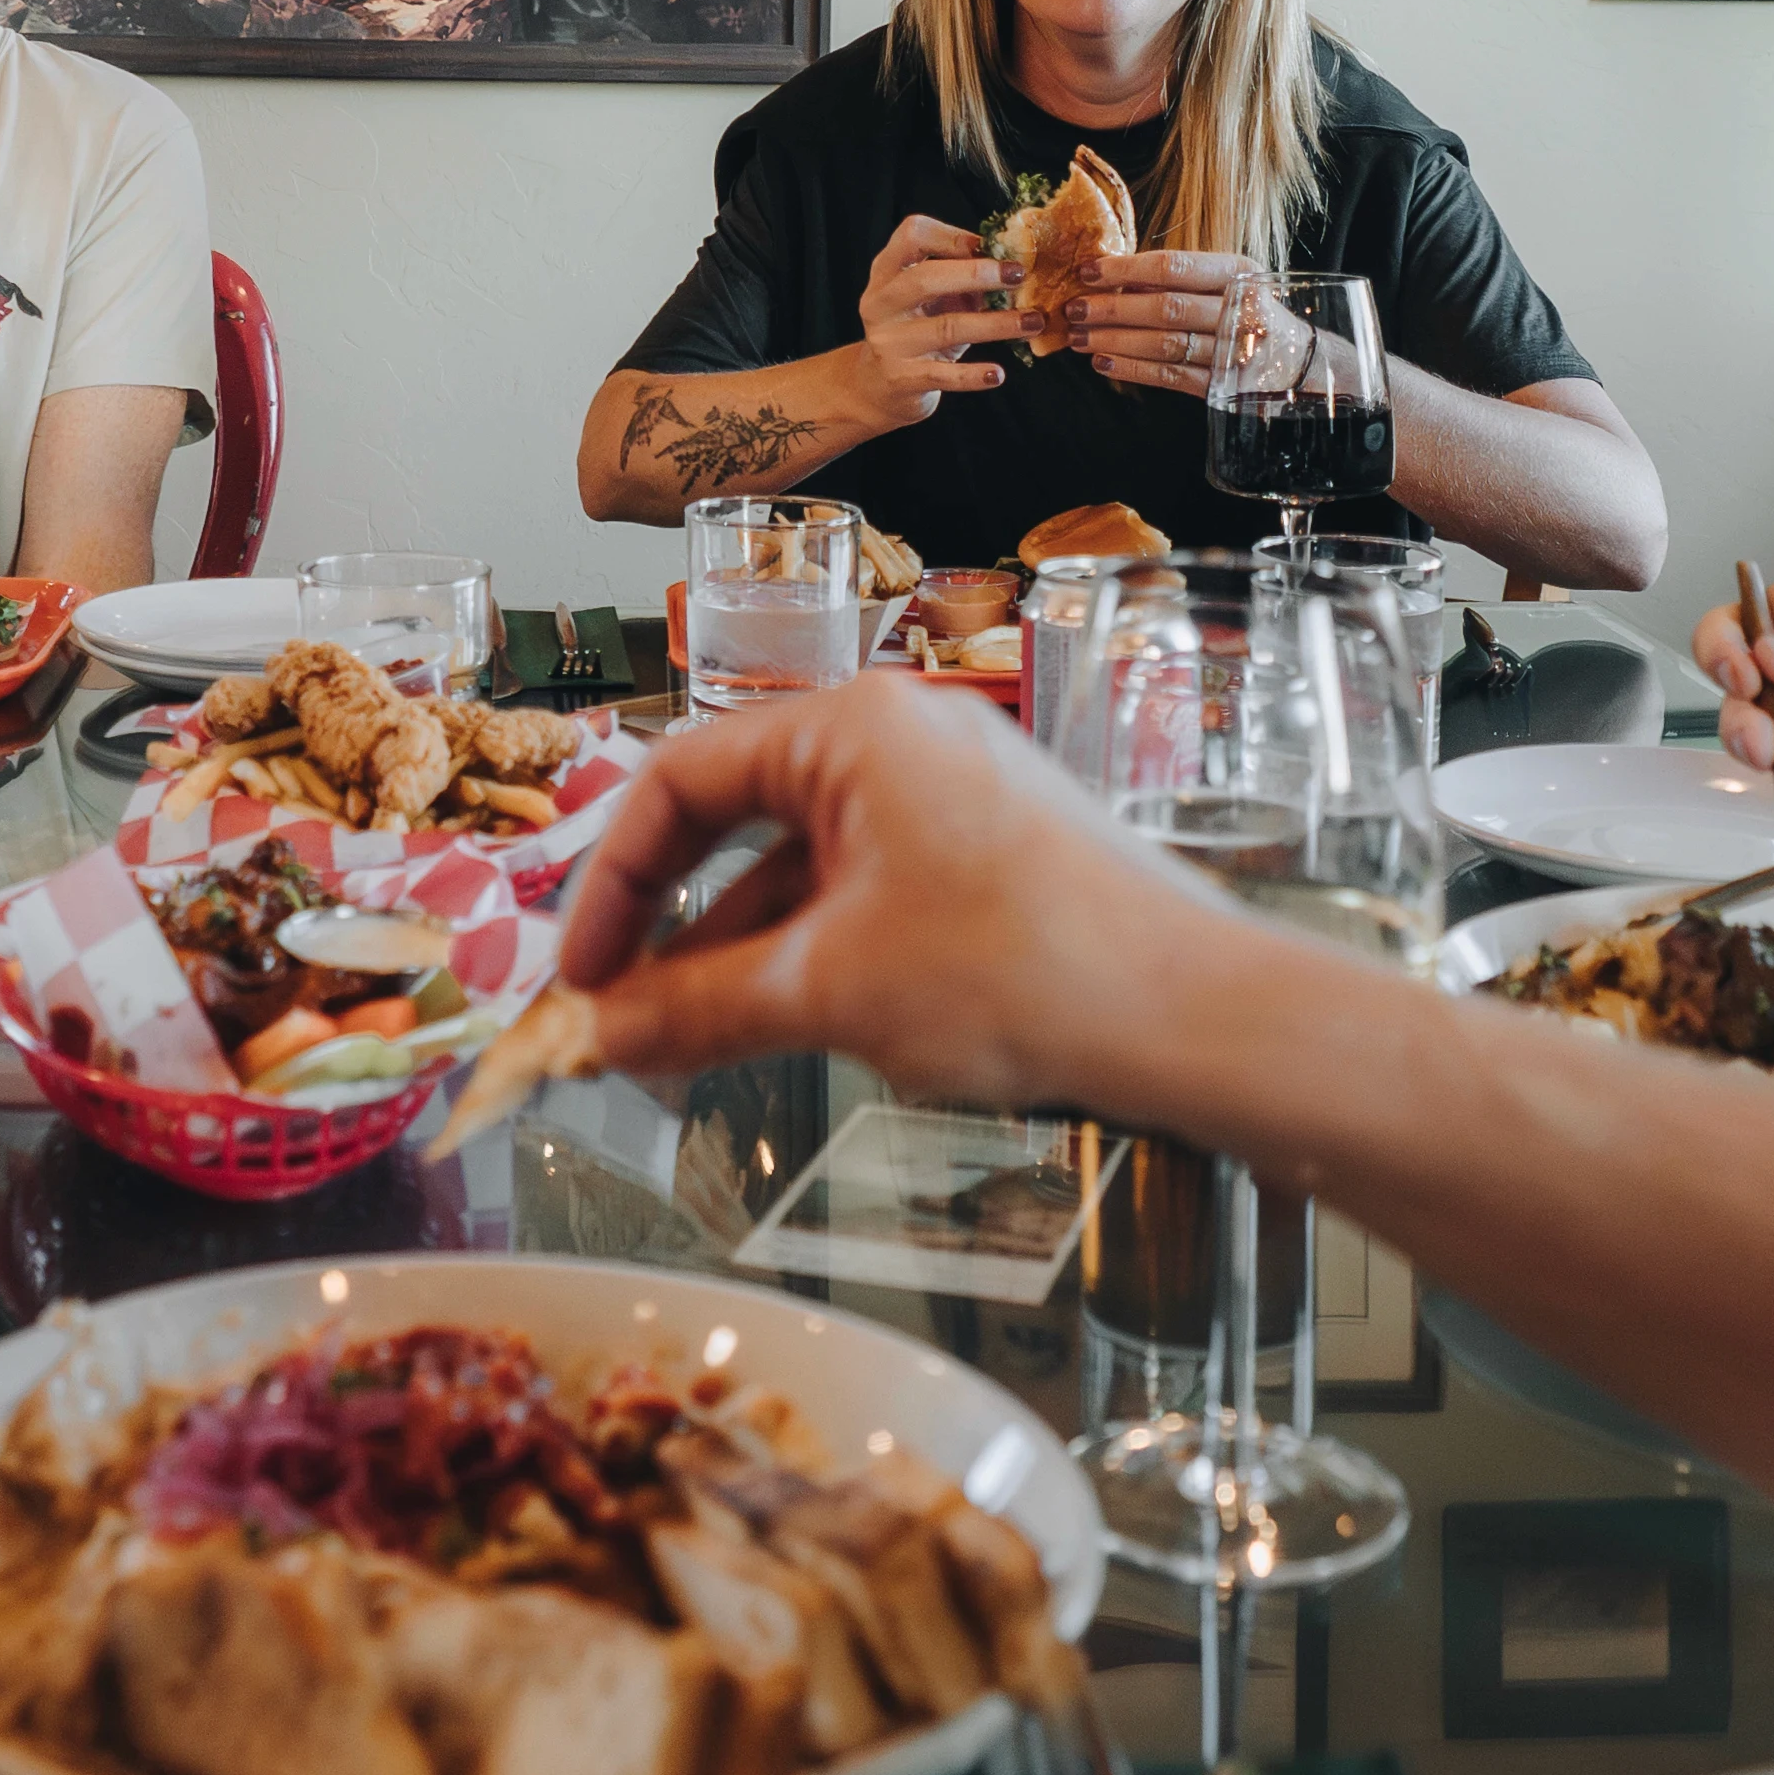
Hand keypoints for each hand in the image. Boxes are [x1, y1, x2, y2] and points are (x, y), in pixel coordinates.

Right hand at [551, 673, 1241, 1118]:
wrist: (1194, 1019)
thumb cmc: (1032, 969)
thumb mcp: (829, 993)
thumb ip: (692, 1010)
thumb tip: (594, 1037)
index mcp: (852, 727)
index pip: (677, 778)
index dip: (610, 884)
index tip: (579, 976)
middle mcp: (899, 738)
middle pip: (734, 818)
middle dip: (667, 923)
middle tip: (615, 1010)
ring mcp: (949, 794)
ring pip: (799, 866)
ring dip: (736, 952)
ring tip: (687, 1046)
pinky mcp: (986, 853)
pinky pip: (862, 889)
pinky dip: (810, 955)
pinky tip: (780, 1026)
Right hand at [850, 214, 1007, 419]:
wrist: (879, 387)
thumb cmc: (917, 332)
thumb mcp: (933, 300)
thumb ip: (963, 281)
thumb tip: (1013, 268)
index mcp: (887, 273)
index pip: (912, 236)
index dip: (951, 236)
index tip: (986, 246)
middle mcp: (881, 303)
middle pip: (925, 278)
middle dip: (976, 274)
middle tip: (1018, 275)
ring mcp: (888, 342)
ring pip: (945, 328)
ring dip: (995, 324)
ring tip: (1032, 322)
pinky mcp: (901, 379)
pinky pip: (942, 375)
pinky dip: (973, 375)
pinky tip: (998, 374)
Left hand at [1065, 246, 1267, 402]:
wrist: (1298, 358)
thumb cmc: (1247, 308)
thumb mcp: (1227, 280)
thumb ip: (1179, 276)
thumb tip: (1112, 275)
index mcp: (1238, 273)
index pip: (1174, 267)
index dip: (1126, 269)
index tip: (1088, 271)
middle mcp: (1240, 310)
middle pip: (1166, 308)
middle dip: (1113, 309)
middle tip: (1073, 308)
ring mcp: (1233, 351)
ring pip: (1164, 344)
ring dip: (1115, 340)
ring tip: (1079, 337)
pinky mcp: (1223, 385)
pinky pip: (1171, 376)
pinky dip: (1133, 370)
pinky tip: (1104, 363)